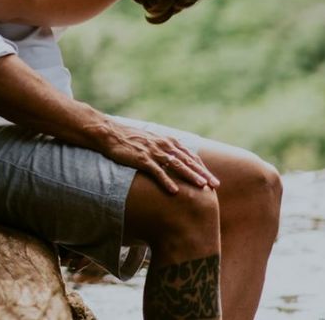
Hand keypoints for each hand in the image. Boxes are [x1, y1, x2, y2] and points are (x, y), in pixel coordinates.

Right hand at [96, 122, 219, 195]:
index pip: (190, 156)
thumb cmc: (130, 139)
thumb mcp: (151, 141)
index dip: (203, 168)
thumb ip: (165, 149)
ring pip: (176, 165)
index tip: (213, 179)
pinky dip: (167, 181)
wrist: (109, 133)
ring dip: (190, 176)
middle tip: (215, 185)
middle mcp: (164, 145)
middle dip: (203, 173)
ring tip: (201, 187)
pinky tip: (174, 191)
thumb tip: (176, 161)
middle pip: (187, 161)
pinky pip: (157, 171)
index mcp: (168, 141)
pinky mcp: (141, 158)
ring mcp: (153, 152)